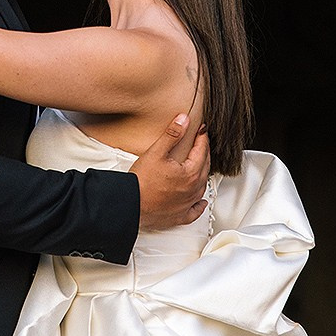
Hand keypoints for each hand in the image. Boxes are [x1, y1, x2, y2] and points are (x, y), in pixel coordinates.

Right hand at [132, 113, 210, 230]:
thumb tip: (184, 120)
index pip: (201, 151)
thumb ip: (172, 135)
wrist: (130, 205)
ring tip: (199, 166)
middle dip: (203, 154)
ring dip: (202, 175)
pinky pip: (195, 211)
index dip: (201, 139)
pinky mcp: (179, 216)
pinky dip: (199, 204)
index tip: (202, 131)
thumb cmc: (142, 182)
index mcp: (190, 173)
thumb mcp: (156, 152)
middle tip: (200, 144)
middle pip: (204, 168)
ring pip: (201, 187)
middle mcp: (193, 190)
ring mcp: (187, 204)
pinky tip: (200, 201)